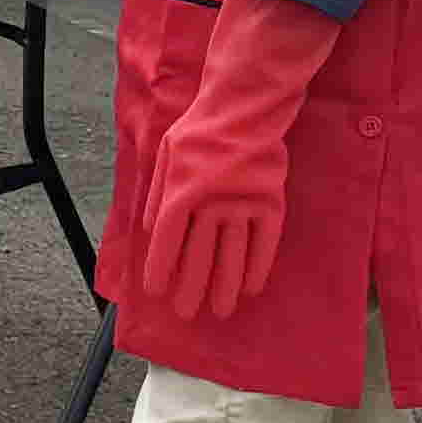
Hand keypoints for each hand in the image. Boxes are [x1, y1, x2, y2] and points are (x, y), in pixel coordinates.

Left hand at [131, 0, 346, 327]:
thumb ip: (158, 193)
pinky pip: (264, 243)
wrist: (244, 108)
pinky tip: (252, 288)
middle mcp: (210, 204)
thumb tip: (151, 229)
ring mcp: (243, 205)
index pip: (167, 241)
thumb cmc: (200, 130)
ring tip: (220, 311)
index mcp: (181, 192)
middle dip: (191, 288)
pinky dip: (257, 267)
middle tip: (187, 314)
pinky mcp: (270, 203)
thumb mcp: (166, 154)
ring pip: (231, 255)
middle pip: (198, 255)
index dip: (161, 268)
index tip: (158, 292)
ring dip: (225, 286)